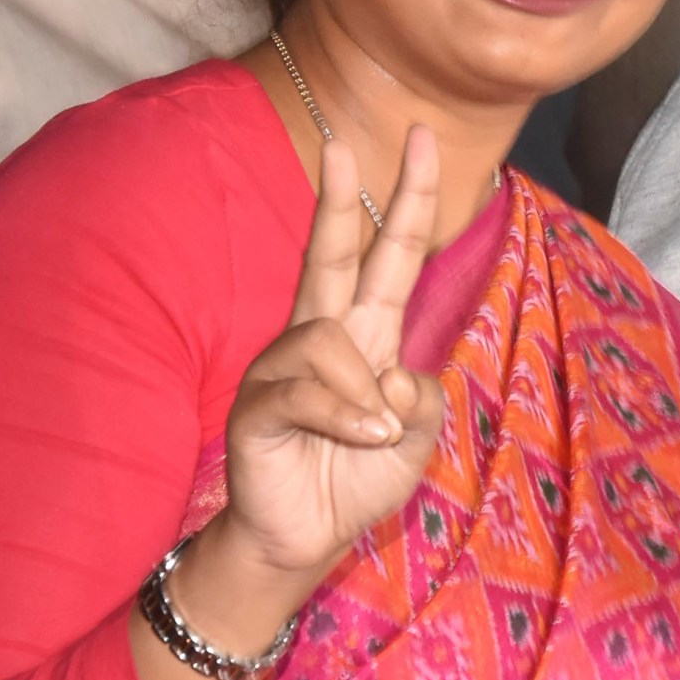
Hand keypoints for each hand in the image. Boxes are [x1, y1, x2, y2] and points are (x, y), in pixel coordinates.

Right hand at [217, 130, 446, 581]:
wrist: (308, 539)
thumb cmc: (358, 479)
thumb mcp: (416, 435)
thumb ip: (423, 398)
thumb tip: (394, 372)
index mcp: (367, 334)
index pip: (389, 254)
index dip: (407, 200)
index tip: (423, 140)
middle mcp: (322, 338)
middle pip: (328, 253)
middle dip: (338, 198)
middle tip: (344, 142)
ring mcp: (283, 368)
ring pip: (326, 338)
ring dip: (364, 390)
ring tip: (374, 432)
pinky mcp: (256, 405)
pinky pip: (303, 390)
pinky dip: (342, 415)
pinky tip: (359, 437)